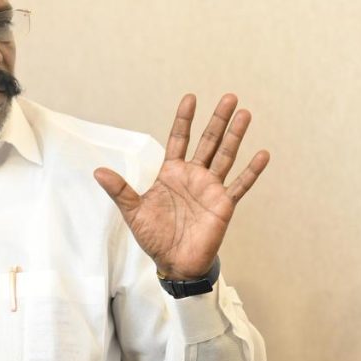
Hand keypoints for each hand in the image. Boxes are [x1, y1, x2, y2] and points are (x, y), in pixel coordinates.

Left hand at [94, 94, 269, 279]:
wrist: (174, 263)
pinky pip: (240, 185)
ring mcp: (211, 188)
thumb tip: (97, 172)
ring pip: (225, 156)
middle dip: (217, 120)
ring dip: (235, 136)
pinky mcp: (224, 204)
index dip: (184, 120)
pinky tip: (263, 154)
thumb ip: (120, 190)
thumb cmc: (155, 237)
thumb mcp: (133, 212)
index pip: (178, 139)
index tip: (190, 98)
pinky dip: (252, 171)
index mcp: (172, 173)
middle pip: (207, 141)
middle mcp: (194, 176)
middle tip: (229, 97)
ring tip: (245, 114)